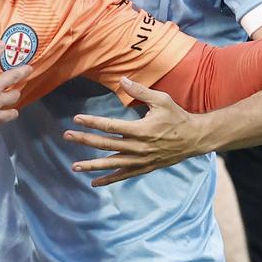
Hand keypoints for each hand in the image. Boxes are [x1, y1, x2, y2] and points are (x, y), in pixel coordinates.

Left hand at [63, 77, 213, 186]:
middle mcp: (138, 147)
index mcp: (141, 130)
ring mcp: (141, 160)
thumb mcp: (161, 100)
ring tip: (74, 166)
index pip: (111, 126)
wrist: (195, 139)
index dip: (92, 122)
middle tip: (66, 136)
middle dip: (85, 140)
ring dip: (92, 165)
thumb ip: (140, 91)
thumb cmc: (177, 117)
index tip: (76, 119)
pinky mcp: (144, 168)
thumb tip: (122, 79)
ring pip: (112, 164)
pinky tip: (93, 182)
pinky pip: (123, 175)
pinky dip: (108, 179)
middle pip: (106, 144)